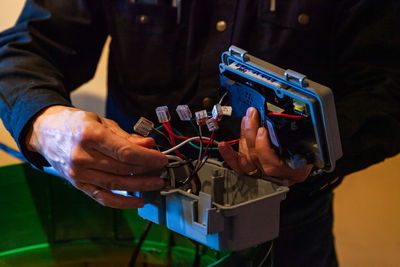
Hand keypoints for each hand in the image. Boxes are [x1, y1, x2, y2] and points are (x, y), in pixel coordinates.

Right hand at [27, 105, 167, 208]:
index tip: (162, 159)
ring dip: (140, 186)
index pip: (125, 152)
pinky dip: (122, 202)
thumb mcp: (101, 121)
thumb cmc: (75, 123)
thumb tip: (149, 144)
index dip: (148, 158)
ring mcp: (79, 174)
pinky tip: (138, 201)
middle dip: (147, 171)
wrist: (45, 131)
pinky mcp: (78, 184)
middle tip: (162, 170)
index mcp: (89, 136)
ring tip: (156, 183)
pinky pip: (102, 197)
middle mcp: (82, 157)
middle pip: (123, 169)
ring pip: (116, 184)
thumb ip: (125, 136)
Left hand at [218, 107, 311, 184]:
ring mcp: (264, 174)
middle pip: (257, 157)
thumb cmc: (313, 154)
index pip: (275, 164)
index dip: (264, 148)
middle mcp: (277, 176)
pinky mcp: (254, 171)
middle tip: (252, 115)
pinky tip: (223, 145)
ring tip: (246, 120)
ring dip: (244, 136)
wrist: (311, 163)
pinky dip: (230, 155)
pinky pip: (239, 166)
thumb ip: (301, 139)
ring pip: (247, 158)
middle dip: (251, 133)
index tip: (263, 131)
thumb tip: (288, 121)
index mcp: (294, 171)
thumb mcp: (313, 147)